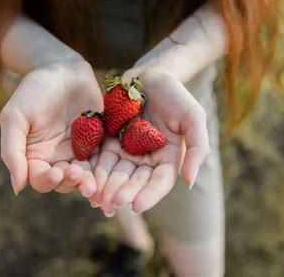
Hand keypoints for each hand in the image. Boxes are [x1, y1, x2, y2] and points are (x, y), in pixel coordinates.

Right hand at [0, 61, 102, 195]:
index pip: (39, 179)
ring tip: (93, 182)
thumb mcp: (15, 116)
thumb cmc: (33, 90)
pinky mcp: (98, 142)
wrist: (63, 69)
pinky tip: (108, 170)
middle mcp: (57, 158)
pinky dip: (104, 168)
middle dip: (70, 182)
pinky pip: (102, 159)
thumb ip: (12, 150)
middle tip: (78, 175)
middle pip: (64, 182)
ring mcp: (79, 151)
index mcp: (35, 156)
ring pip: (85, 175)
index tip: (56, 174)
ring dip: (88, 181)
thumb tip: (18, 187)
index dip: (47, 181)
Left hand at [90, 71, 210, 214]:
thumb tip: (189, 181)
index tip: (137, 206)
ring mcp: (126, 152)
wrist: (149, 76)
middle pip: (135, 181)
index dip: (149, 195)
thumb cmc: (175, 95)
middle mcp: (146, 159)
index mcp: (168, 158)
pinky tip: (85, 181)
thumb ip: (198, 147)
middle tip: (112, 204)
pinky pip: (100, 159)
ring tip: (96, 199)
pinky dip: (94, 171)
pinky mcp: (108, 142)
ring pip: (116, 174)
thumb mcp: (194, 117)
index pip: (160, 182)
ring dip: (106, 187)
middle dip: (124, 193)